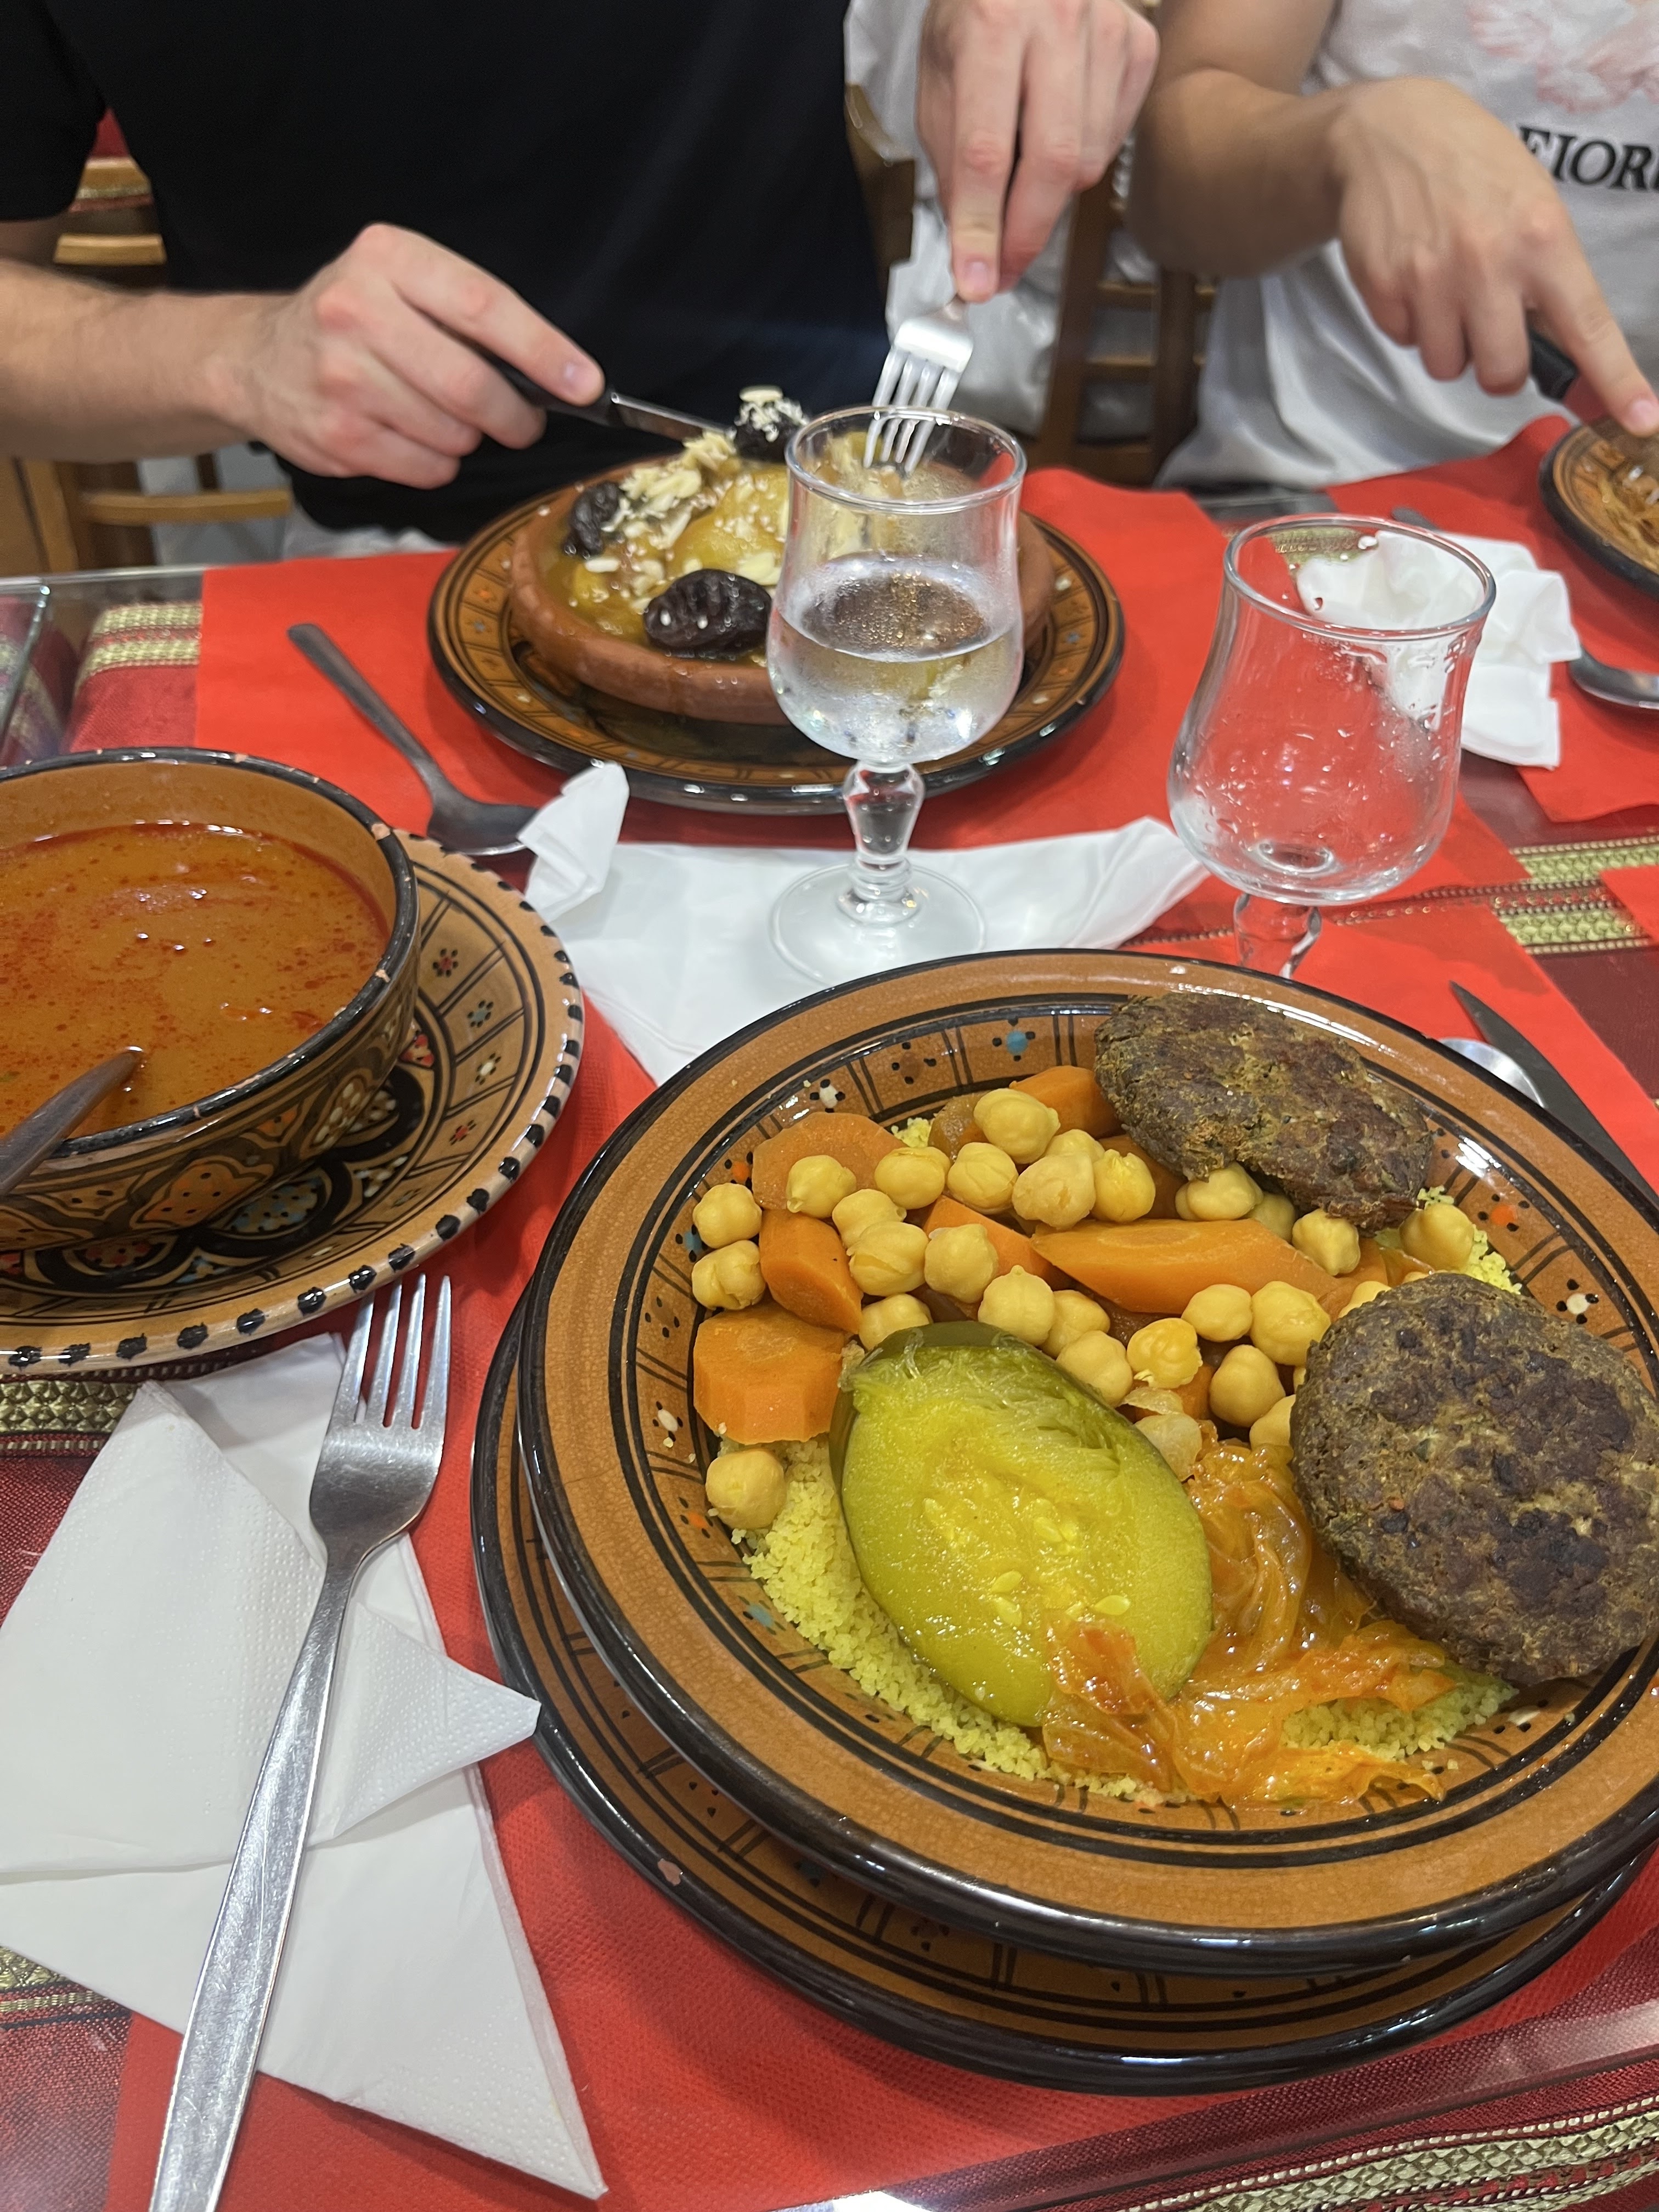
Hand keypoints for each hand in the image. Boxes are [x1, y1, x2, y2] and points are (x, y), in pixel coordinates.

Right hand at [204, 223, 604, 485]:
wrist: (257, 359)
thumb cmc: (353, 319)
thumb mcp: (401, 281)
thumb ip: (468, 313)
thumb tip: (556, 372)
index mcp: (388, 260)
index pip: (485, 307)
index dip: (544, 352)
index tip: (585, 383)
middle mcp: (358, 312)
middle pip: (472, 385)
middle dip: (514, 415)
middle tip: (523, 421)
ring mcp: (343, 378)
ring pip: (452, 433)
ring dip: (468, 438)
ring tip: (444, 417)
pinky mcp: (338, 435)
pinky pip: (426, 467)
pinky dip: (437, 463)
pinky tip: (412, 437)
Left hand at [918, 0, 1157, 300]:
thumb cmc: (977, 11)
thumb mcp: (939, 76)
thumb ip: (953, 160)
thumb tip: (974, 244)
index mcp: (992, 23)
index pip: (988, 151)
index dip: (981, 229)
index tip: (976, 281)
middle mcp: (1058, 19)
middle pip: (1054, 163)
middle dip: (1025, 234)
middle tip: (1001, 270)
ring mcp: (1108, 30)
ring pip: (1089, 161)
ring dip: (1050, 195)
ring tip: (1020, 178)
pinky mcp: (1139, 44)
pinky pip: (1114, 139)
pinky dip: (1083, 160)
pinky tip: (1057, 135)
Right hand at [1330, 78, 1658, 434]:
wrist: (1391, 132)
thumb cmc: (1476, 171)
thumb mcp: (1533, 206)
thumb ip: (1549, 278)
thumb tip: (1570, 359)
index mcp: (1543, 238)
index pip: (1587, 326)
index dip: (1615, 379)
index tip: (1641, 419)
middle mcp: (1489, 261)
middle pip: (1501, 372)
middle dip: (1497, 366)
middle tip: (1489, 328)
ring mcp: (1432, 277)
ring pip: (1447, 366)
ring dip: (1450, 345)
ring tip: (1446, 292)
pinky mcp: (1384, 285)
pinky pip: (1404, 341)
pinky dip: (1411, 322)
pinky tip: (1414, 276)